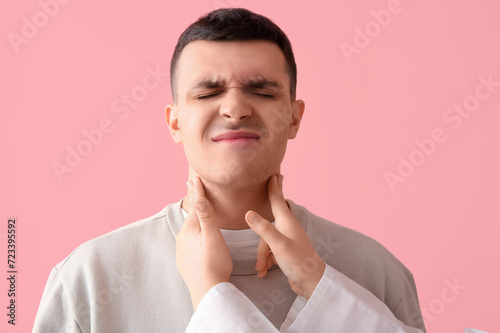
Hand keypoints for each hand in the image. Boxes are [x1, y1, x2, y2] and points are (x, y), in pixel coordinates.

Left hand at [176, 176, 232, 309]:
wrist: (206, 291)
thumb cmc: (214, 263)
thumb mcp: (213, 237)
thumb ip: (206, 217)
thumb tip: (199, 197)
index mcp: (191, 228)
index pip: (196, 205)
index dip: (198, 191)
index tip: (195, 177)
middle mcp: (183, 236)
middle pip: (191, 214)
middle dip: (194, 200)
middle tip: (191, 185)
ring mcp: (182, 248)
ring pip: (189, 227)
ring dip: (193, 216)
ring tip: (196, 207)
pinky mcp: (184, 259)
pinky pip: (188, 239)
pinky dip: (192, 231)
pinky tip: (195, 234)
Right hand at [245, 174, 325, 299]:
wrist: (311, 283)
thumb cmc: (298, 262)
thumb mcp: (278, 245)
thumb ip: (263, 229)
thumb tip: (248, 213)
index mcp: (287, 222)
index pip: (277, 200)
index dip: (273, 187)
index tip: (272, 174)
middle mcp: (287, 228)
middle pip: (272, 215)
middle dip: (269, 203)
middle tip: (272, 182)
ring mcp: (287, 240)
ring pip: (266, 240)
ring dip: (261, 254)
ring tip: (261, 268)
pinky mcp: (285, 252)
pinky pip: (269, 252)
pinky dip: (265, 261)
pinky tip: (263, 272)